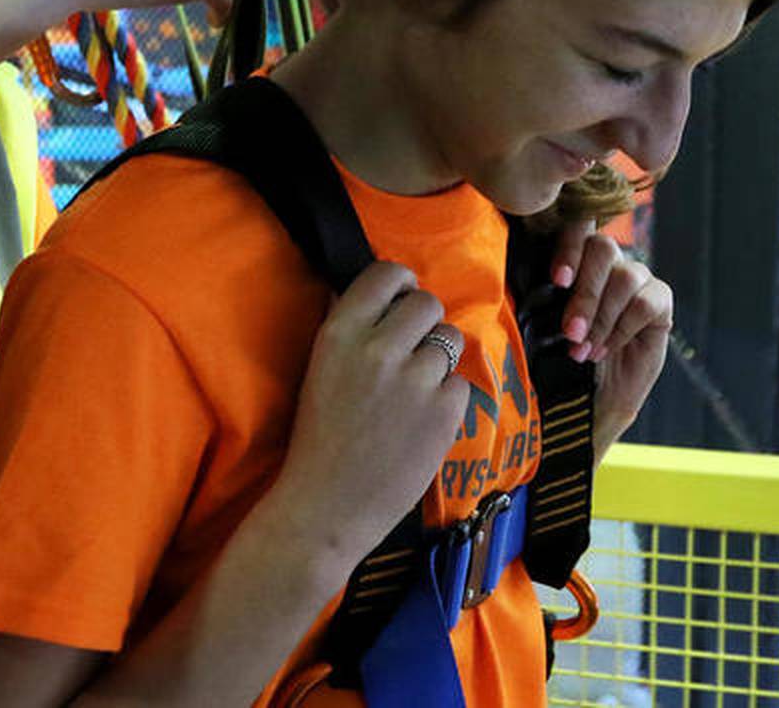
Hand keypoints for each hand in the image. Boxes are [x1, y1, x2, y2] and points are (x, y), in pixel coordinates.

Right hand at [273, 262, 468, 555]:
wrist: (327, 503)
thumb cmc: (318, 436)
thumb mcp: (320, 367)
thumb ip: (348, 328)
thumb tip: (378, 293)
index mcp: (340, 333)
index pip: (387, 274)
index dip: (400, 284)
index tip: (399, 302)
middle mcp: (378, 347)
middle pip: (427, 302)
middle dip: (424, 323)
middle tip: (410, 351)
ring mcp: (415, 379)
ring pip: (450, 341)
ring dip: (437, 361)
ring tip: (414, 392)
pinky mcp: (445, 411)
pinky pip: (459, 383)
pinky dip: (446, 399)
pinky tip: (421, 422)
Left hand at [555, 231, 672, 452]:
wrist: (587, 395)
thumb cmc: (556, 354)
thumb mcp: (539, 323)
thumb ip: (537, 295)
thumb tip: (522, 277)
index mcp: (573, 257)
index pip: (575, 228)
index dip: (569, 248)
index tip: (557, 280)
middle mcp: (606, 262)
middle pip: (603, 248)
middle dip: (585, 293)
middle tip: (570, 331)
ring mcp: (636, 278)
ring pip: (625, 277)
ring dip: (602, 317)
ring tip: (583, 348)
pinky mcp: (659, 300)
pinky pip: (646, 301)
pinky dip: (622, 328)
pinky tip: (604, 349)